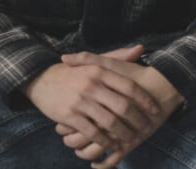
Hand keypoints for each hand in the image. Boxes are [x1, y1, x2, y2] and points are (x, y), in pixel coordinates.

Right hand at [20, 45, 162, 165]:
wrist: (40, 80)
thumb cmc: (71, 73)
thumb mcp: (93, 62)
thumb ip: (117, 57)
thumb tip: (141, 49)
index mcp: (99, 70)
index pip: (129, 86)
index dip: (145, 100)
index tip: (155, 111)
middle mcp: (91, 84)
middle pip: (123, 106)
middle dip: (138, 120)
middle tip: (147, 129)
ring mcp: (80, 100)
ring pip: (110, 121)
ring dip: (124, 134)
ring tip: (132, 140)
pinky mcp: (69, 115)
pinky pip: (92, 132)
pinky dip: (105, 141)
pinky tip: (112, 145)